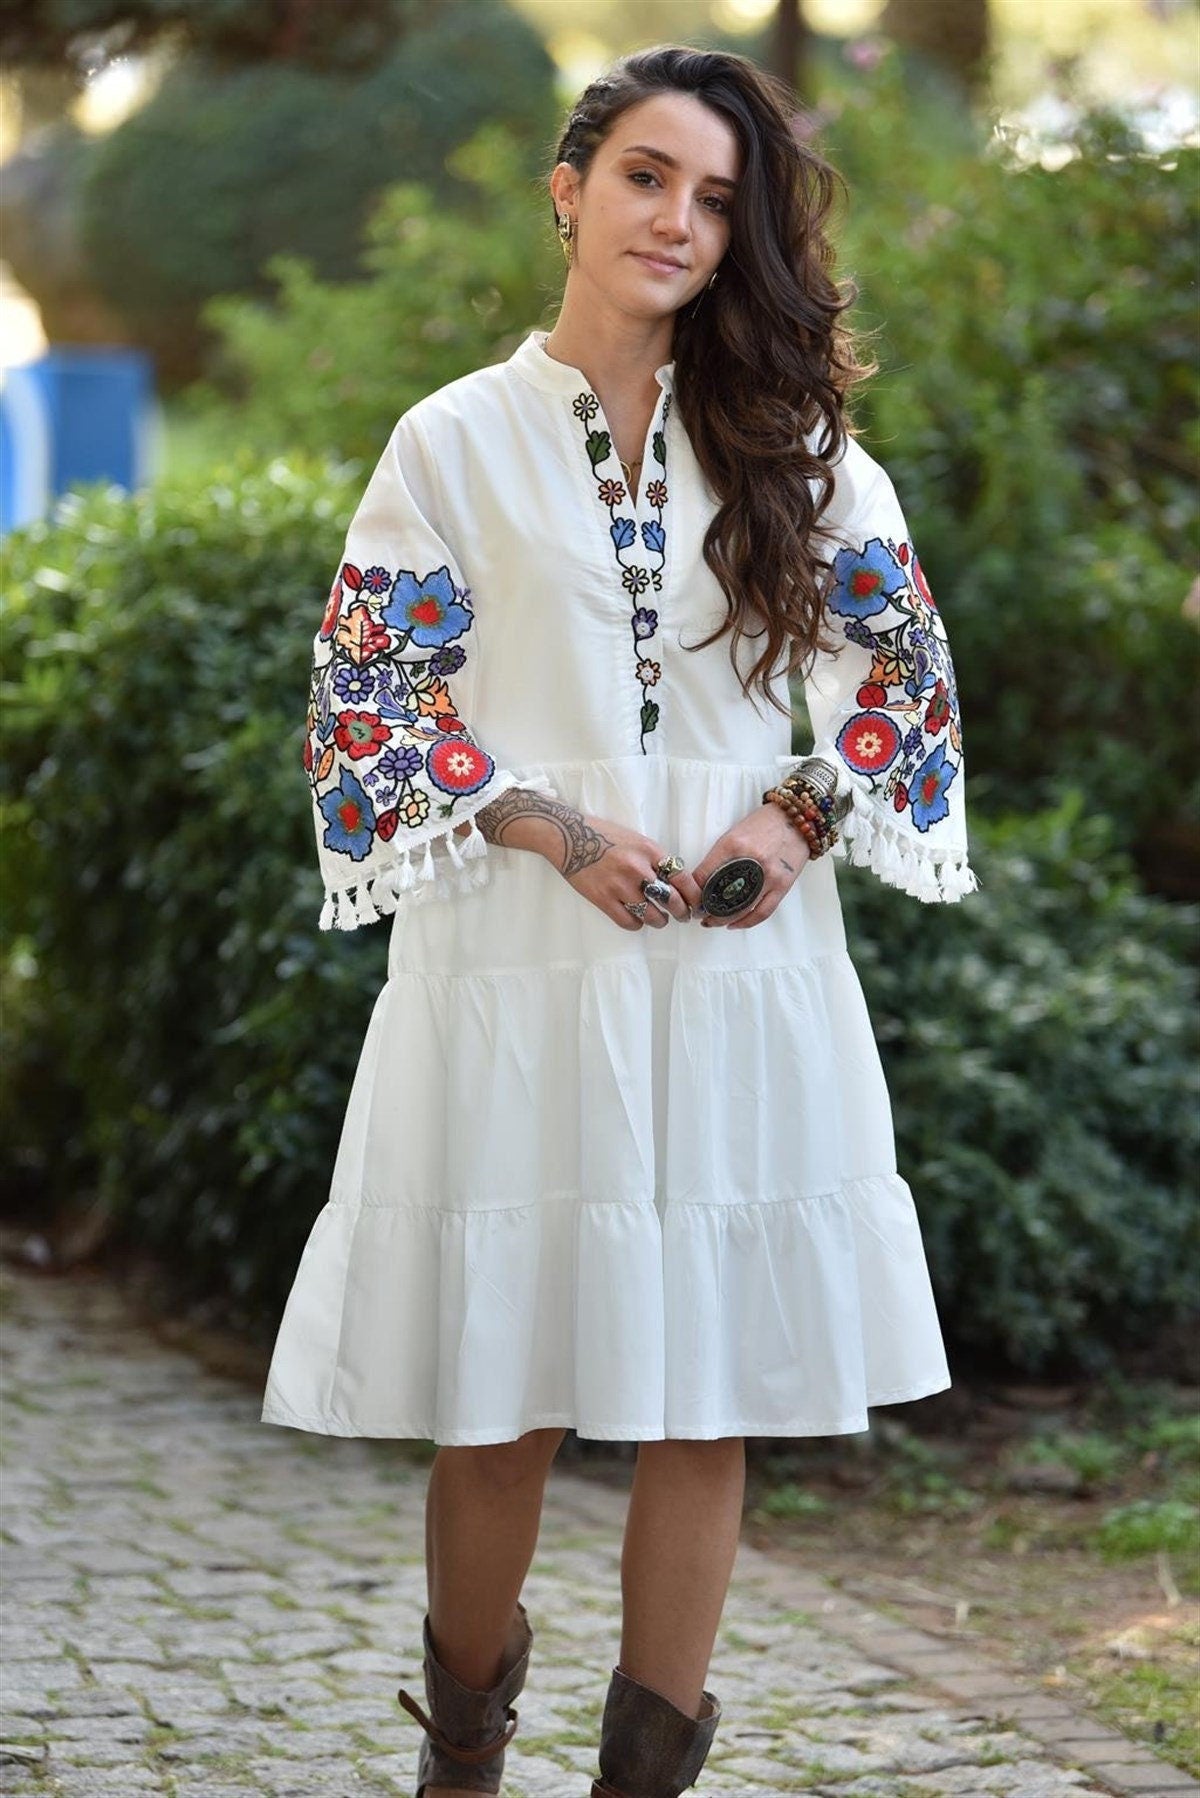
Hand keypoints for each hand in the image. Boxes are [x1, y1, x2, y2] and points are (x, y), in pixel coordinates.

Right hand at [473, 789, 696, 930]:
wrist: (568, 837)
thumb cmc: (604, 835)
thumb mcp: (637, 840)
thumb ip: (655, 859)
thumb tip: (676, 882)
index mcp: (649, 850)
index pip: (683, 878)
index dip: (694, 895)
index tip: (697, 903)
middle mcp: (638, 868)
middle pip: (671, 900)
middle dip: (682, 912)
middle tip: (683, 916)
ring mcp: (620, 886)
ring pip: (652, 915)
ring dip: (660, 921)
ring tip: (659, 919)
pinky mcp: (603, 899)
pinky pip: (629, 922)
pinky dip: (637, 924)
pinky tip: (637, 919)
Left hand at [692, 803, 810, 928]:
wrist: (796, 818)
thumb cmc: (762, 825)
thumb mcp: (734, 834)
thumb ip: (719, 857)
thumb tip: (703, 881)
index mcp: (732, 845)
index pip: (704, 875)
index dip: (693, 892)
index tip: (689, 899)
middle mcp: (750, 861)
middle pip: (721, 896)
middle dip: (706, 911)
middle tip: (700, 915)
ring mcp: (768, 875)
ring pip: (740, 909)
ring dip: (723, 920)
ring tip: (713, 922)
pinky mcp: (782, 885)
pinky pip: (762, 911)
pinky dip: (746, 922)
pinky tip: (735, 924)